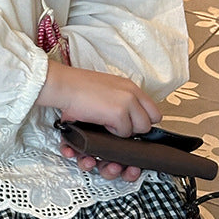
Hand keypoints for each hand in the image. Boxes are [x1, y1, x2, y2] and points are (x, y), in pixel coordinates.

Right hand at [38, 60, 160, 180]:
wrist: (65, 85)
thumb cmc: (79, 86)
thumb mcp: (107, 87)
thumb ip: (121, 98)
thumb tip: (128, 114)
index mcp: (130, 86)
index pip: (153, 109)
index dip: (143, 119)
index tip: (133, 123)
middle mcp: (132, 93)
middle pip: (150, 121)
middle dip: (135, 127)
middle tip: (119, 125)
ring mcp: (127, 103)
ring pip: (140, 128)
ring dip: (125, 130)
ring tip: (109, 124)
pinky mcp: (119, 114)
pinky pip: (125, 132)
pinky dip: (113, 132)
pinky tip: (102, 123)